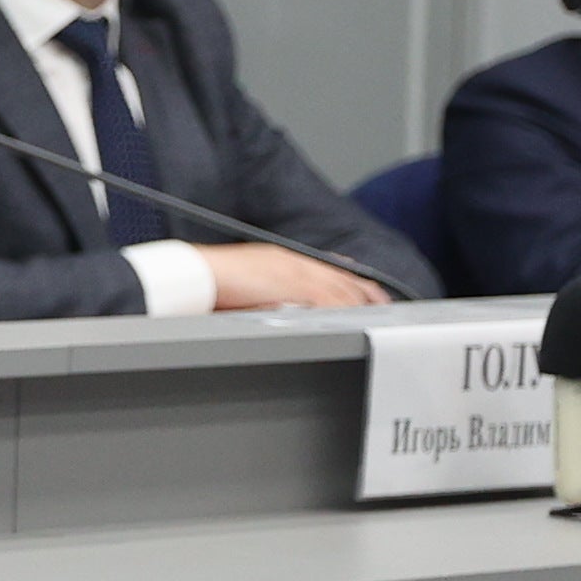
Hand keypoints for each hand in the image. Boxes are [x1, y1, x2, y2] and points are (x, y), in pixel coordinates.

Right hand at [201, 243, 387, 311]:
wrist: (196, 275)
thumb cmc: (210, 281)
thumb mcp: (243, 283)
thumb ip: (265, 292)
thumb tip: (275, 307)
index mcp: (282, 259)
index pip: (327, 269)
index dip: (352, 282)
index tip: (368, 293)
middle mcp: (293, 262)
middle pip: (341, 279)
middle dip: (365, 293)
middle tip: (384, 307)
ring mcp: (296, 272)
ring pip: (341, 290)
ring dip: (360, 305)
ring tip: (375, 319)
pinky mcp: (294, 285)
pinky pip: (331, 300)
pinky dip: (346, 311)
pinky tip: (356, 321)